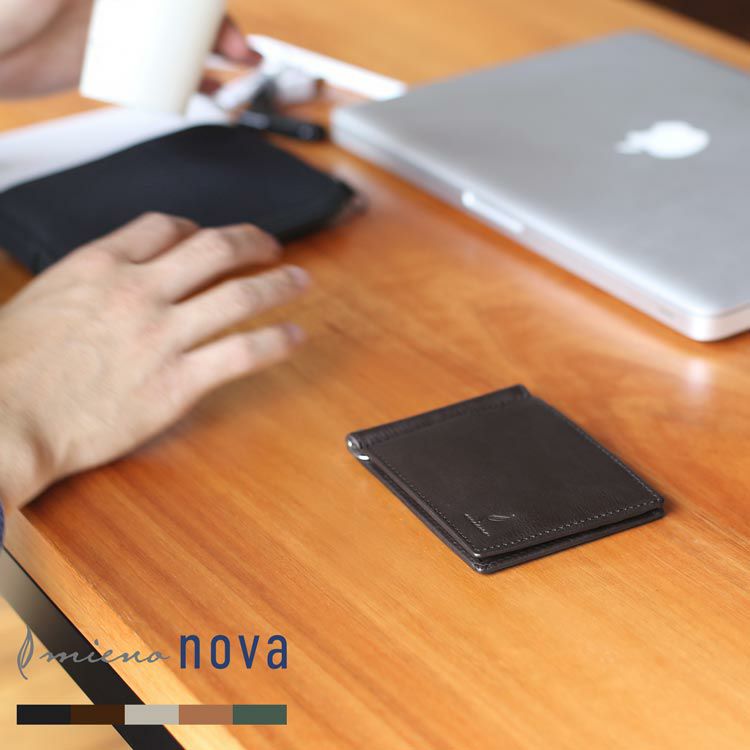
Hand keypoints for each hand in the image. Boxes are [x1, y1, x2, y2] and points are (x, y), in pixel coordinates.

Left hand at [0, 0, 259, 97]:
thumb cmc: (4, 9)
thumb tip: (148, 3)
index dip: (204, 4)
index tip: (220, 13)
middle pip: (183, 9)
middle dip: (219, 24)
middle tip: (238, 47)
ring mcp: (122, 25)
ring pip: (182, 35)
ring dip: (219, 49)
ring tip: (245, 65)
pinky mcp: (119, 58)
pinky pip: (166, 66)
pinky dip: (194, 79)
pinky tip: (214, 89)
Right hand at [0, 213, 308, 510]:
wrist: (4, 418)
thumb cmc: (9, 368)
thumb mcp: (40, 302)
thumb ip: (83, 286)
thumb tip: (106, 286)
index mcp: (99, 265)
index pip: (164, 227)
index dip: (195, 229)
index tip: (208, 237)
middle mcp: (139, 290)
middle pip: (213, 249)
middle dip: (250, 242)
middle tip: (271, 246)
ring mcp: (163, 334)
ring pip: (239, 295)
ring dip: (278, 284)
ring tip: (300, 281)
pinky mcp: (178, 381)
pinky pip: (242, 352)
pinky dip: (275, 341)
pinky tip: (294, 336)